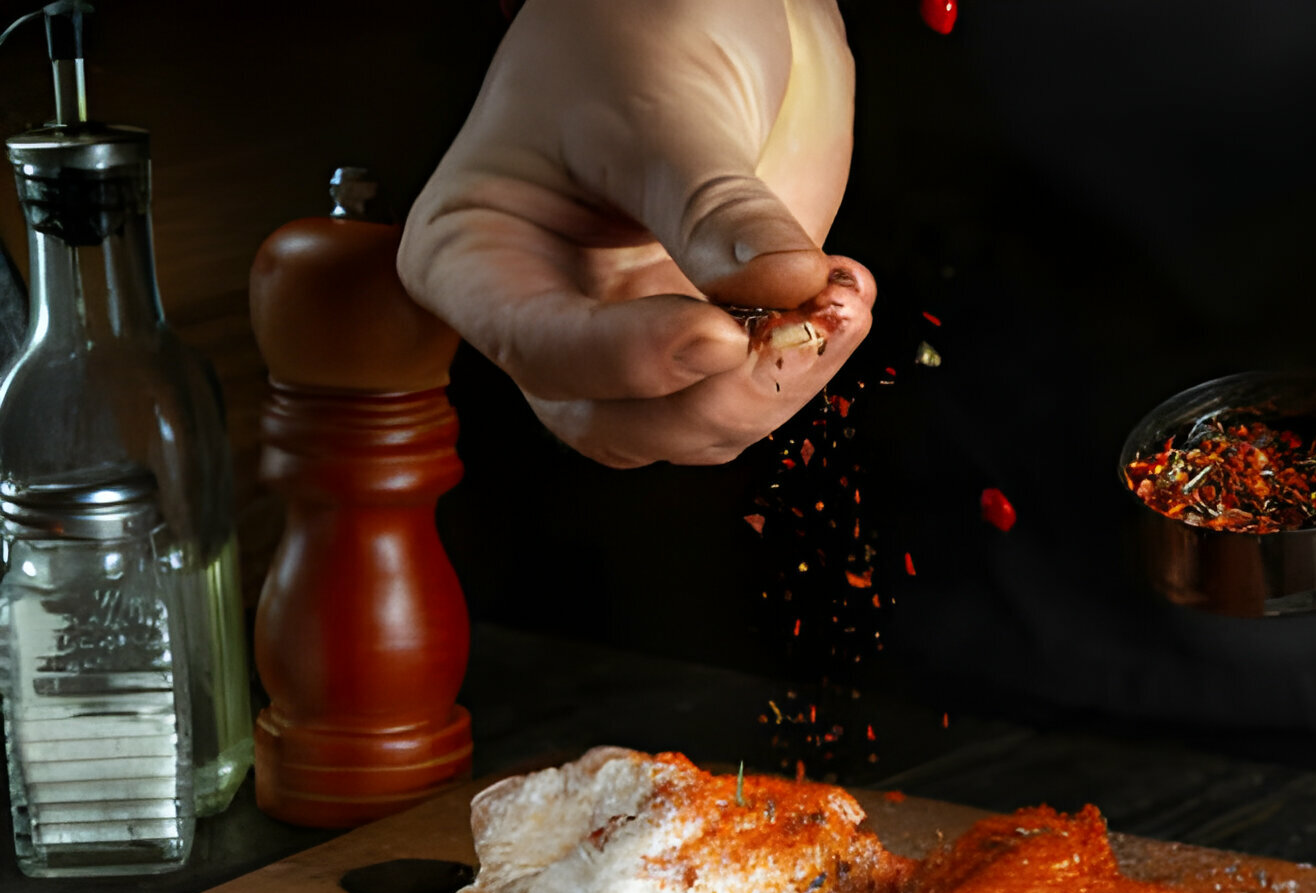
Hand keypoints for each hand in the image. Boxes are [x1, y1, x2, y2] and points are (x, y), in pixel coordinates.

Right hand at [398, 0, 871, 467]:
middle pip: (612, 424)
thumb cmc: (632, 31)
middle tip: (798, 324)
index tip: (719, 333)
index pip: (537, 349)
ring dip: (777, 386)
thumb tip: (781, 288)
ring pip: (689, 428)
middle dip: (715, 395)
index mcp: (476, 255)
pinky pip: (748, 397)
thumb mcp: (662, 109)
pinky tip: (839, 299)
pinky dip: (805, 367)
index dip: (631, 361)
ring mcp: (627, 335)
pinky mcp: (705, 339)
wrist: (698, 11)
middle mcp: (542, 313)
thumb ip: (717, 210)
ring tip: (837, 298)